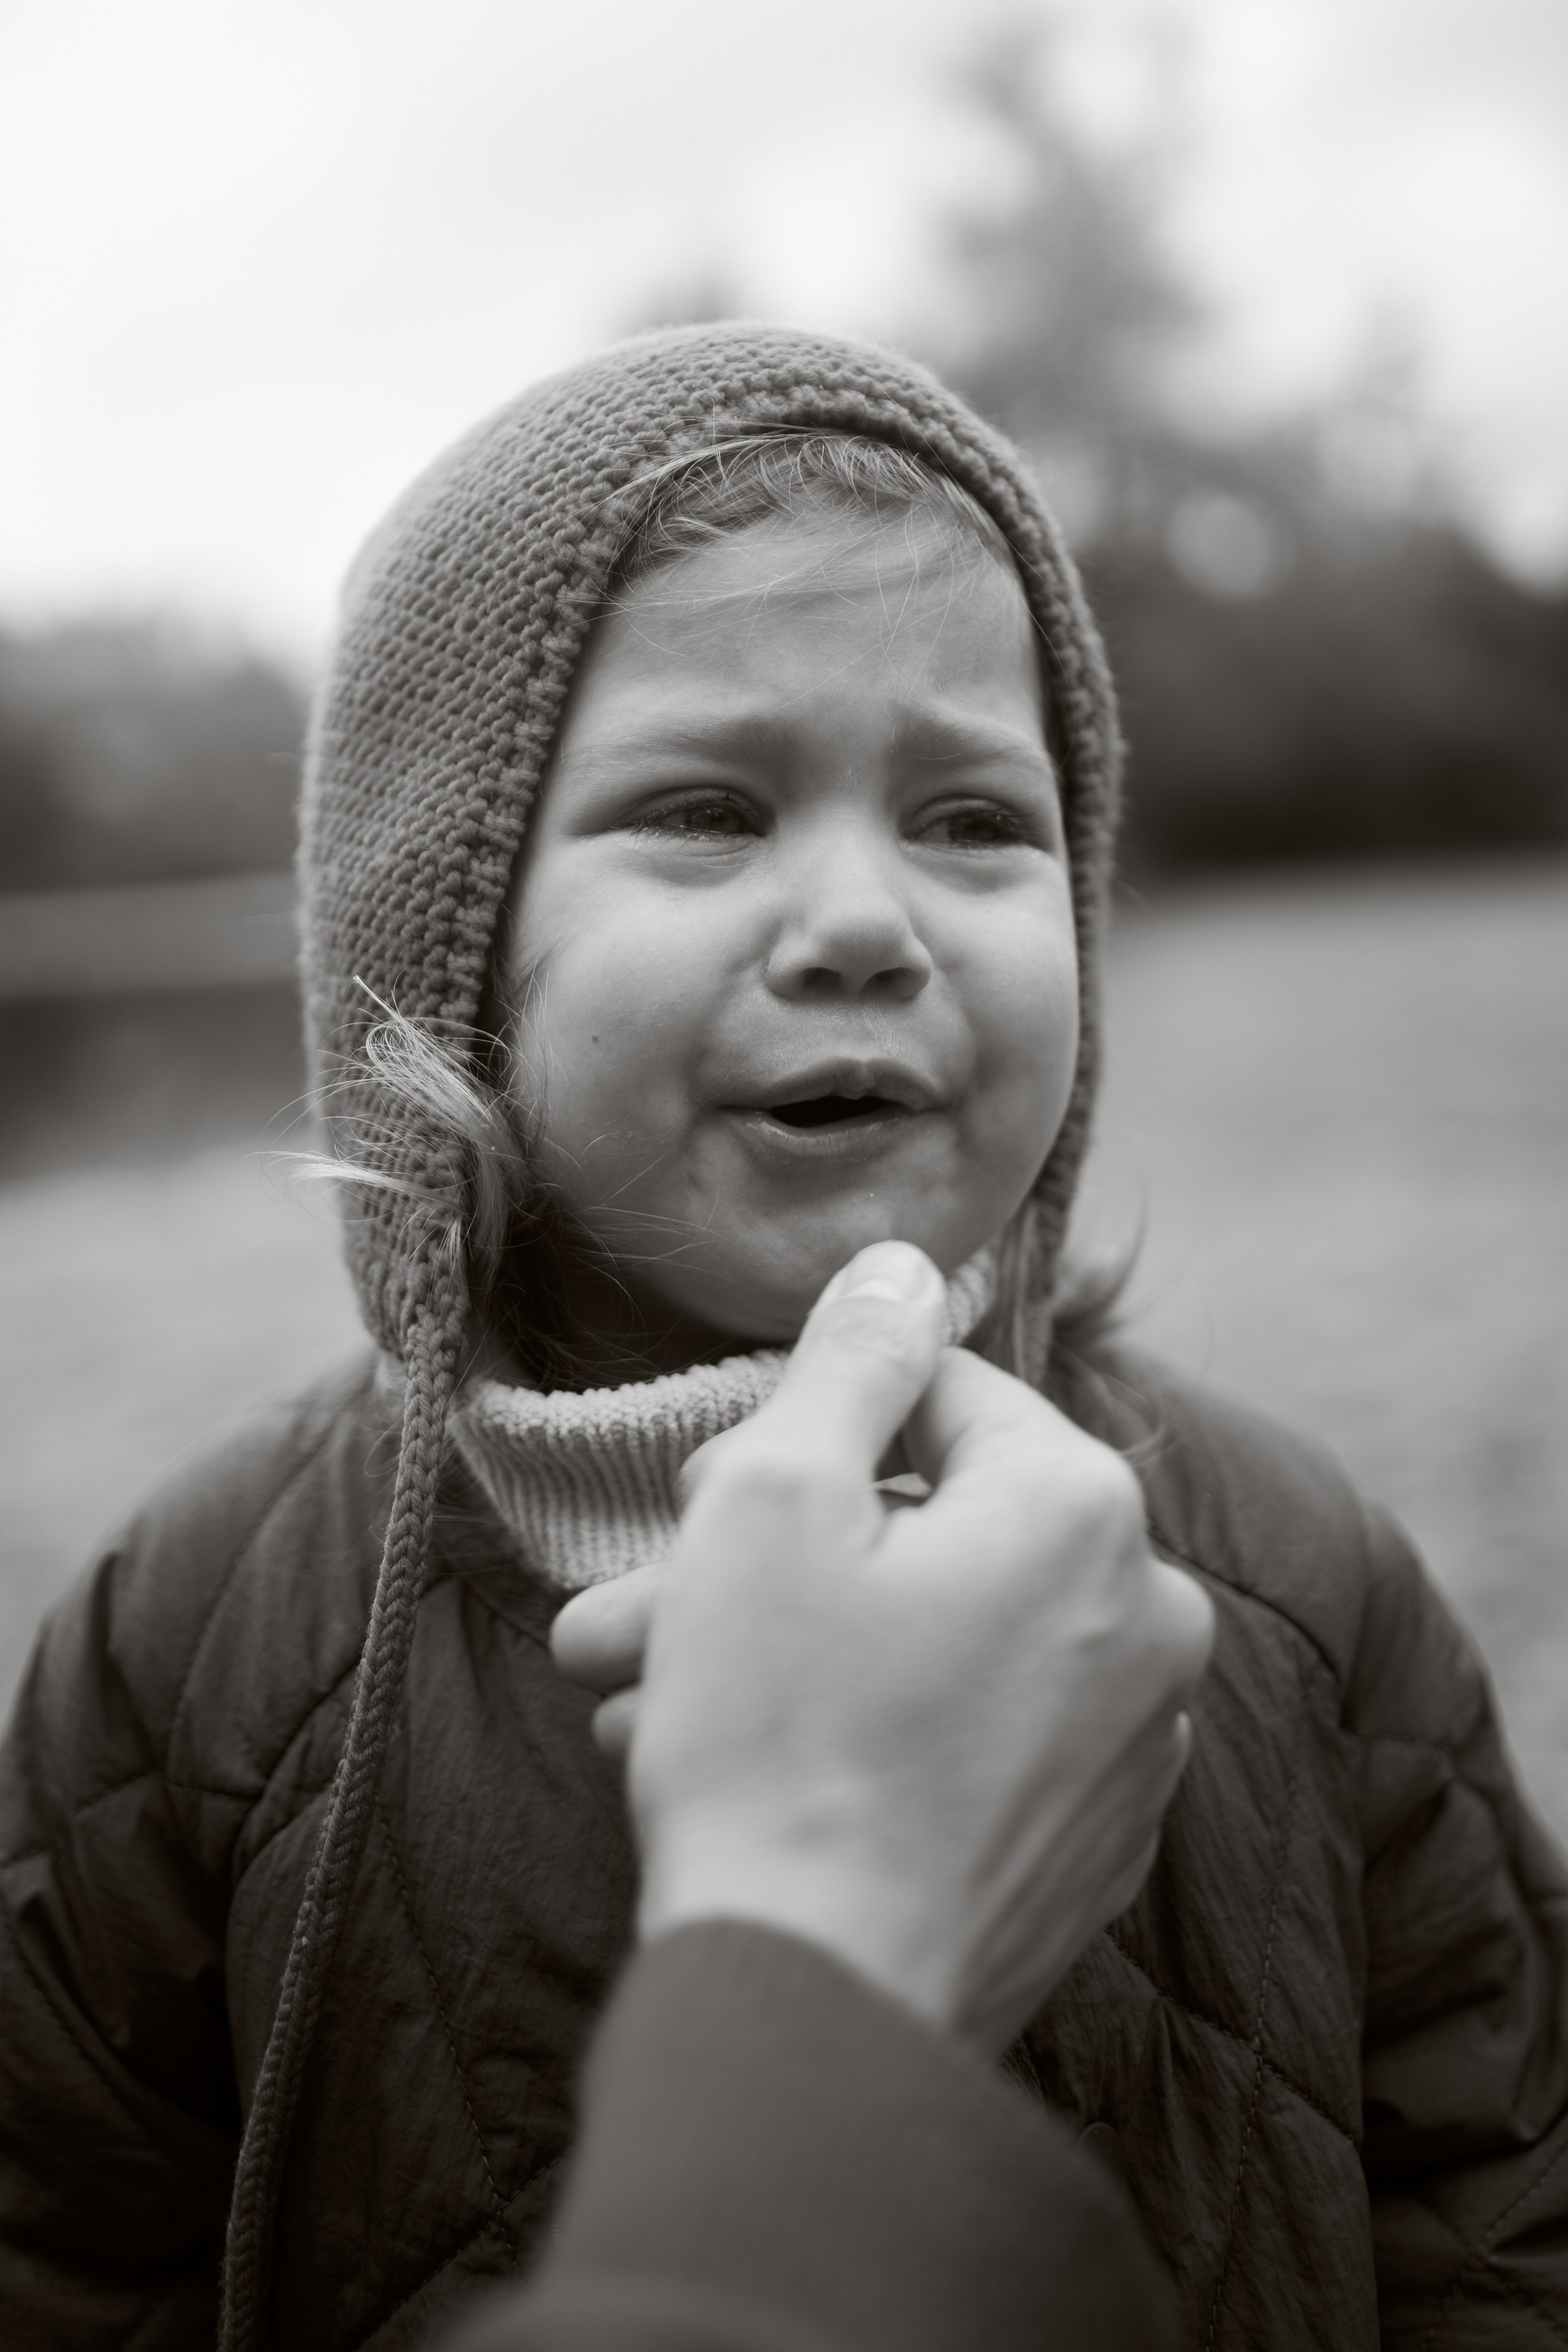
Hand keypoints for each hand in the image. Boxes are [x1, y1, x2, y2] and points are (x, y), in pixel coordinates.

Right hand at [553, 1240, 1213, 2054]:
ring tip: (642, 1704)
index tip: (703, 1496)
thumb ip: (851, 1360)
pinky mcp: (1097, 1841)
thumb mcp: (776, 1499)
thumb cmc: (778, 1739)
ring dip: (788, 1653)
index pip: (937, 1397)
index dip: (799, 1435)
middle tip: (632, 1610)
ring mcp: (1134, 1741)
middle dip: (764, 1564)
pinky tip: (734, 1766)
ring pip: (932, 1640)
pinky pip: (968, 1738)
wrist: (817, 2006)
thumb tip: (903, 1262)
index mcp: (1083, 1506)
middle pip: (929, 1532)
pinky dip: (862, 1732)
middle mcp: (1146, 1614)